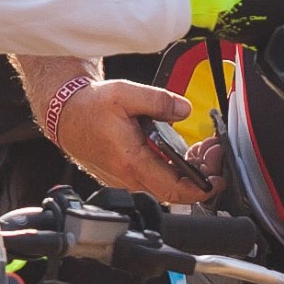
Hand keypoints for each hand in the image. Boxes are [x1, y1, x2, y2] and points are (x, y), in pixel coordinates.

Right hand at [54, 79, 223, 202]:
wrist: (66, 115)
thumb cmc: (90, 108)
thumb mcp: (126, 93)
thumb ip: (160, 101)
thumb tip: (185, 110)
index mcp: (131, 162)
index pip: (173, 189)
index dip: (201, 189)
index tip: (217, 179)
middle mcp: (129, 178)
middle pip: (175, 190)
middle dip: (201, 173)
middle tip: (213, 152)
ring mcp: (126, 180)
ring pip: (166, 186)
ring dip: (188, 171)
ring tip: (201, 149)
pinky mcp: (125, 176)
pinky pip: (155, 180)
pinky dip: (173, 169)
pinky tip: (181, 152)